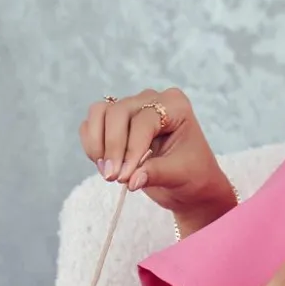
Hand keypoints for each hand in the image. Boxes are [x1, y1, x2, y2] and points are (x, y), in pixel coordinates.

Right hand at [78, 88, 234, 224]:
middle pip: (117, 112)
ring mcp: (131, 109)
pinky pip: (92, 125)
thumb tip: (130, 179)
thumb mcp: (180, 175)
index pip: (144, 120)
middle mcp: (151, 101)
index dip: (132, 148)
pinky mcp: (116, 124)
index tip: (126, 177)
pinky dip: (91, 145)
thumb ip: (156, 173)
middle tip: (113, 177)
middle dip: (112, 146)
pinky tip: (103, 166)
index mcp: (174, 105)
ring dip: (97, 143)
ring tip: (106, 172)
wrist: (189, 184)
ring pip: (99, 113)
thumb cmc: (193, 175)